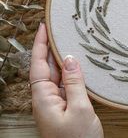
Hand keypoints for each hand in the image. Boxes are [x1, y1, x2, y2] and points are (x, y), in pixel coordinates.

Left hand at [30, 23, 103, 137]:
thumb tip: (70, 59)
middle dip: (50, 48)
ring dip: (61, 58)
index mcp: (43, 98)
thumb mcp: (79, 109)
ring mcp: (55, 101)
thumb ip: (74, 82)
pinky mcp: (65, 104)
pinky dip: (70, 71)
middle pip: (46, 67)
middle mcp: (46, 97)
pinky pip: (65, 83)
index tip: (43, 28)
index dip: (40, 45)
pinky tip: (76, 64)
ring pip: (56, 74)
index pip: (38, 65)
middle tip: (59, 31)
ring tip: (68, 42)